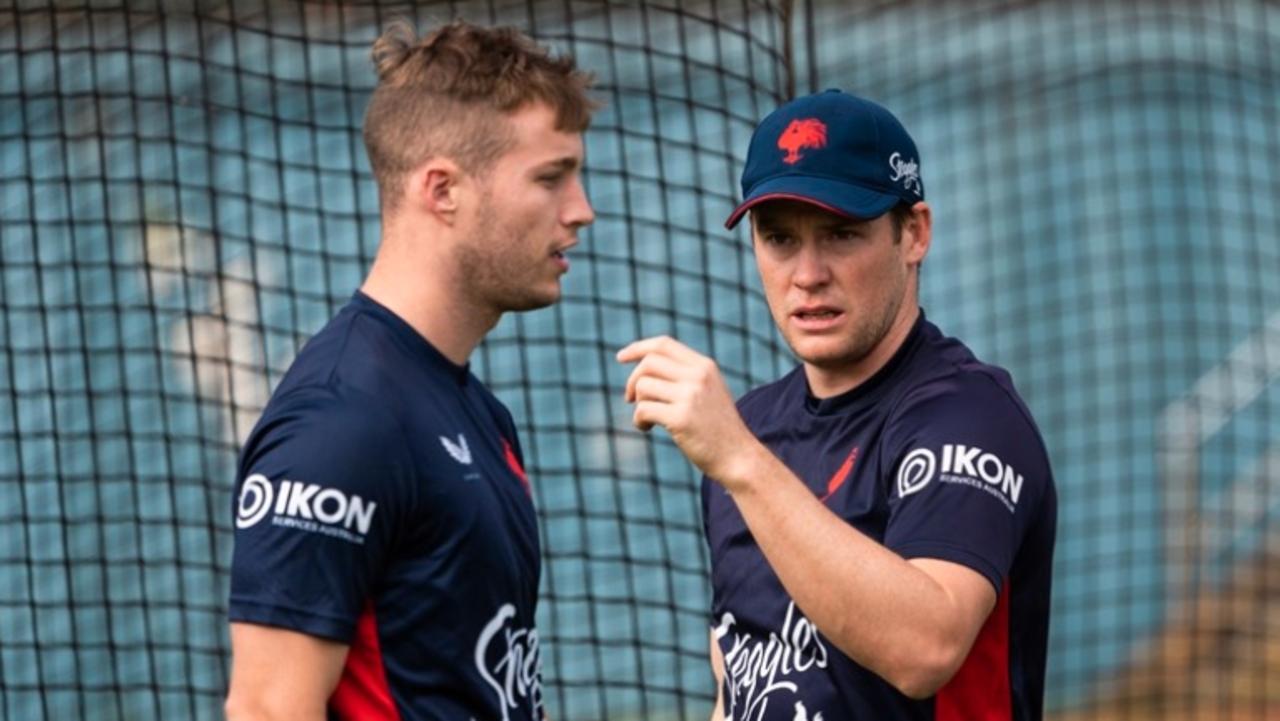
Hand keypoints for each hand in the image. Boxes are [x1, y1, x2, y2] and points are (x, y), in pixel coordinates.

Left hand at [616, 336, 757, 484]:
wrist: (738, 457)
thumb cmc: (718, 427)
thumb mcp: (708, 391)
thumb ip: (685, 376)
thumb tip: (644, 367)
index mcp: (705, 366)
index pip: (664, 344)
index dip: (638, 348)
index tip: (620, 357)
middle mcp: (698, 376)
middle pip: (649, 363)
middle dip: (633, 380)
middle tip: (630, 399)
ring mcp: (690, 396)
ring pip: (643, 386)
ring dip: (638, 404)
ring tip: (648, 419)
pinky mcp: (681, 418)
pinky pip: (643, 409)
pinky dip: (639, 420)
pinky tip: (647, 428)